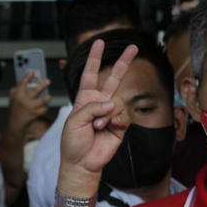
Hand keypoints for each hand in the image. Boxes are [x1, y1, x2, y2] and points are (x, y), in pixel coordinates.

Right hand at [8, 72, 51, 127]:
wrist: (15, 123)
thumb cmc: (14, 111)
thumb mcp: (11, 100)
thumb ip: (14, 91)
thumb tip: (19, 83)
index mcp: (18, 95)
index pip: (23, 84)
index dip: (27, 77)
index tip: (32, 72)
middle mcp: (24, 100)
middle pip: (35, 91)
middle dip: (42, 85)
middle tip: (48, 81)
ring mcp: (30, 107)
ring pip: (42, 100)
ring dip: (47, 98)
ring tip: (48, 97)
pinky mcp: (35, 113)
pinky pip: (43, 109)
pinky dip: (44, 108)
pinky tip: (43, 108)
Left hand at [59, 39, 137, 185]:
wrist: (81, 163)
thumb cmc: (72, 143)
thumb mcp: (74, 121)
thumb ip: (91, 108)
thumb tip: (111, 103)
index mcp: (84, 99)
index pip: (89, 74)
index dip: (94, 59)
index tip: (99, 43)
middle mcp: (99, 103)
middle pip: (113, 78)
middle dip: (123, 63)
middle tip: (133, 47)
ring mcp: (110, 113)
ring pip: (117, 101)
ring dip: (107, 114)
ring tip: (97, 127)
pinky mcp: (120, 124)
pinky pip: (123, 115)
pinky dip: (116, 120)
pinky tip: (109, 128)